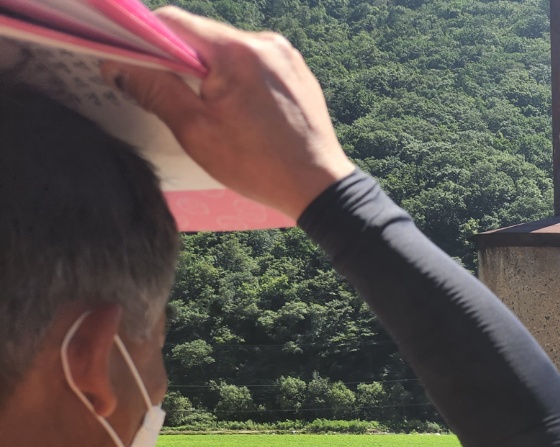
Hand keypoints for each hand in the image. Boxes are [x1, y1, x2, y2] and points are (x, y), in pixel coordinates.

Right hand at [104, 8, 352, 219]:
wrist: (320, 188)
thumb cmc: (258, 165)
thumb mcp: (196, 131)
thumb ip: (155, 90)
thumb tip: (118, 64)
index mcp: (237, 50)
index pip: (173, 22)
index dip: (145, 39)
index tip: (131, 61)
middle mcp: (265, 42)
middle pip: (202, 35)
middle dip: (178, 60)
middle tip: (164, 91)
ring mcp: (285, 55)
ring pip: (228, 50)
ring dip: (209, 71)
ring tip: (205, 108)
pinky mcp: (297, 71)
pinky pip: (253, 64)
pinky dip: (236, 79)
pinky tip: (236, 110)